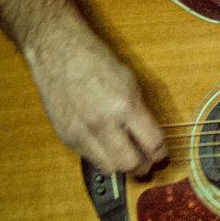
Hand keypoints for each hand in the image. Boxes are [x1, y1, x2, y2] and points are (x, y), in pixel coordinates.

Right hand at [26, 15, 167, 176]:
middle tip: (147, 162)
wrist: (57, 52)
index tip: (162, 153)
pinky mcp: (66, 136)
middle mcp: (103, 123)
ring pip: (109, 168)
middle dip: (143, 166)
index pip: (152, 144)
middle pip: (131, 164)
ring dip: (122, 166)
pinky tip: (106, 147)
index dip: (161, 153)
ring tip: (128, 158)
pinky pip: (90, 159)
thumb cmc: (94, 60)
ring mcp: (82, 132)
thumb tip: (150, 137)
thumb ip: (140, 112)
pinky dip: (102, 157)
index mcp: (124, 105)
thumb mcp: (130, 81)